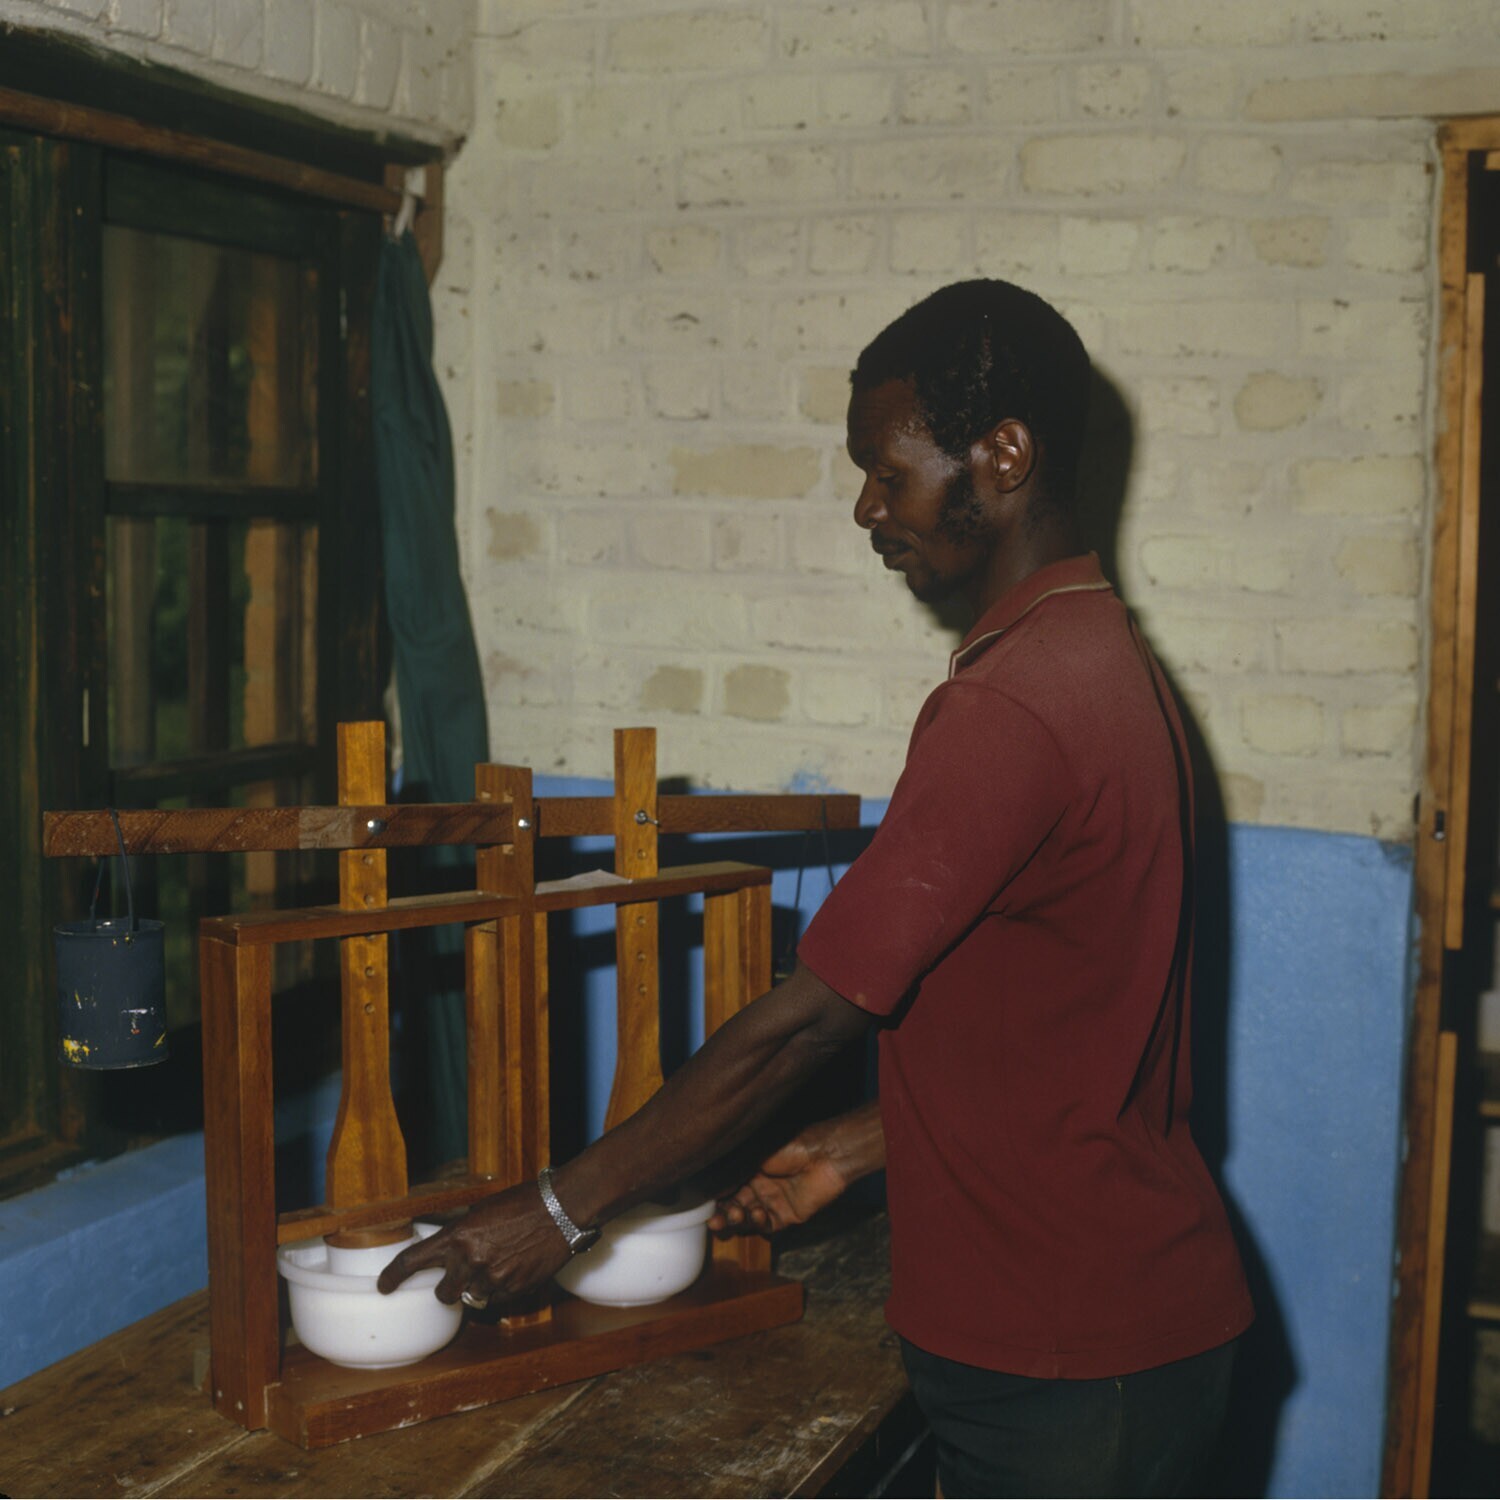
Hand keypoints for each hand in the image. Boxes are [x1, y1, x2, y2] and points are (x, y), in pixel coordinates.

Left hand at [377, 1180, 570, 1307]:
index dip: (393, 1277)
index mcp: (457, 1235)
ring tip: (496, 1269)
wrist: (562, 1209)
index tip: (383, 1287)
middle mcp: (469, 1260)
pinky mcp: (513, 1290)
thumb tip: (454, 1248)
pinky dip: (500, 1290)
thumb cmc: (525, 1201)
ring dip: (477, 1289)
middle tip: (461, 1277)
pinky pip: (496, 1300)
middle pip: (443, 1293)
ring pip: (471, 1298)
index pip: (412, 1261)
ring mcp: (492, 1278)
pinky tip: (514, 1270)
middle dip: (449, 1288)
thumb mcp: (484, 1210)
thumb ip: (464, 1233)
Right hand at [708, 1116, 863, 1234]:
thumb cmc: (789, 1145)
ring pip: (746, 1220)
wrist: (823, 1155)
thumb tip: (706, 1188)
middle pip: (732, 1207)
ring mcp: (771, 1203)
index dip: (712, 1199)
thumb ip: (731, 1173)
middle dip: (721, 1215)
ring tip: (736, 1214)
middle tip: (715, 1219)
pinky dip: (758, 1224)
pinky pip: (766, 1227)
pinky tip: (758, 1214)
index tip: (700, 1206)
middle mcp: (757, 1187)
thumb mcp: (753, 1155)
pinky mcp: (786, 1216)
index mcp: (747, 1170)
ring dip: (737, 1221)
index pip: (724, 1189)